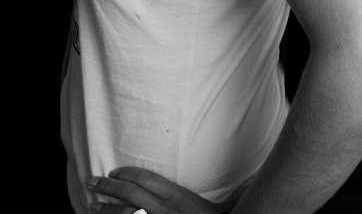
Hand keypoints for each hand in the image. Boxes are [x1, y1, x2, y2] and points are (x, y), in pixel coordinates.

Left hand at [86, 167, 234, 213]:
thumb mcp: (229, 207)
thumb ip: (238, 191)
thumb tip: (252, 178)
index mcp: (179, 198)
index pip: (147, 180)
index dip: (128, 174)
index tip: (115, 171)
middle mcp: (164, 212)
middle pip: (130, 195)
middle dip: (107, 187)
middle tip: (90, 181)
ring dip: (105, 210)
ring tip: (89, 204)